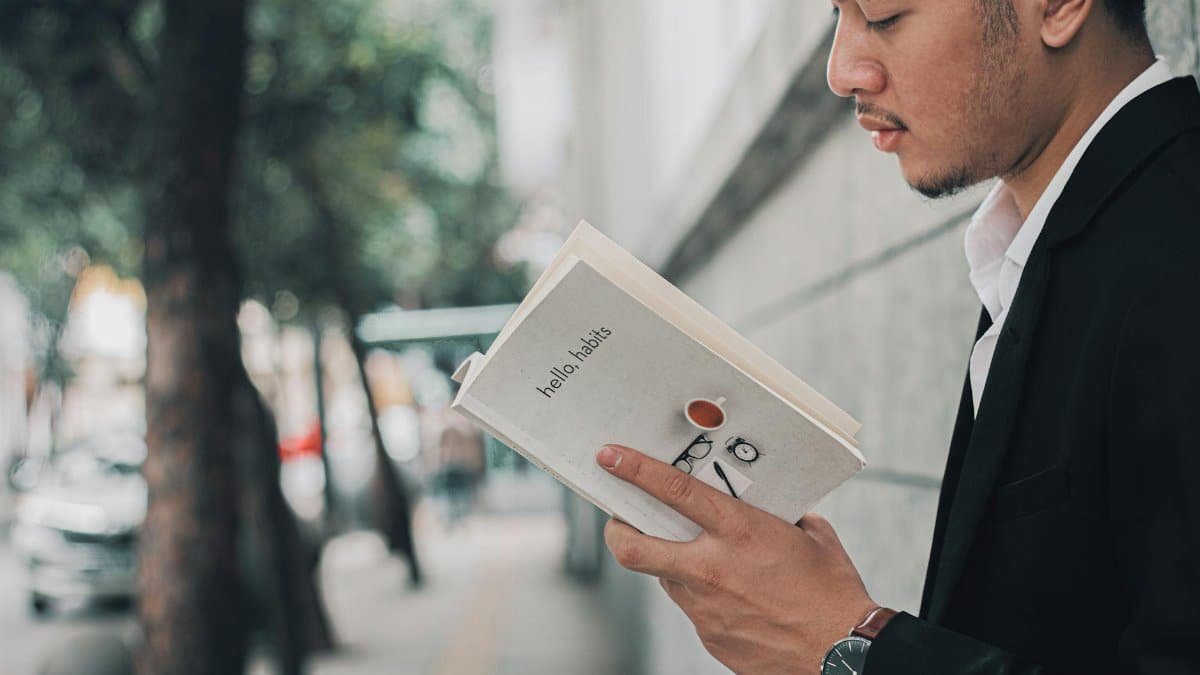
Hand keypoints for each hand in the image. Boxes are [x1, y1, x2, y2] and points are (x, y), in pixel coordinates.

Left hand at [596, 444, 875, 673]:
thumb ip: (782, 514)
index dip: (634, 470)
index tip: (610, 457)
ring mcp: (705, 607)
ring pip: (665, 578)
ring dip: (672, 563)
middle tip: (620, 518)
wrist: (844, 655)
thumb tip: (769, 505)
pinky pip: (693, 608)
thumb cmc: (834, 593)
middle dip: (618, 530)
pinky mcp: (710, 636)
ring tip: (700, 558)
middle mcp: (712, 568)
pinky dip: (703, 596)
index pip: (673, 492)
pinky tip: (731, 596)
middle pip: (633, 548)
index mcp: (739, 532)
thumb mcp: (812, 536)